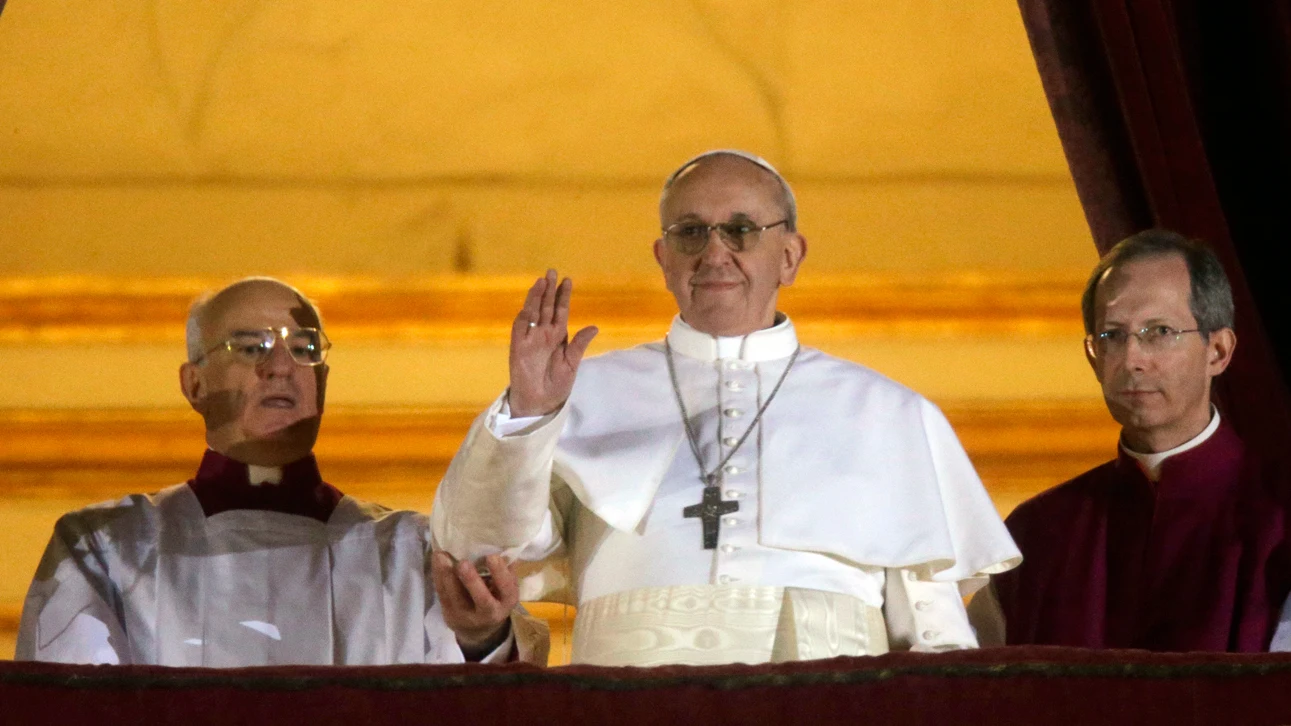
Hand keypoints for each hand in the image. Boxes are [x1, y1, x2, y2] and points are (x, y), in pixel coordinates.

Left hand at [431, 552, 519, 658]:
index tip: (492, 556)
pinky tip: (436, 561)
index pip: (506, 588)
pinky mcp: (449, 614)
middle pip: (481, 599)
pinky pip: (442, 595)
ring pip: (456, 597)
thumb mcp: (505, 589)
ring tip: (441, 556)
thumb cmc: (495, 599)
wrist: (479, 630)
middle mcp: (488, 612)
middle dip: (471, 581)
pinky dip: (438, 577)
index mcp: (506, 601)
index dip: (500, 573)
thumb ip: (505, 570)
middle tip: (462, 563)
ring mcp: (467, 616)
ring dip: (447, 575)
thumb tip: (502, 546)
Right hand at [508, 269, 597, 416]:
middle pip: (546, 307)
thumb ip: (580, 345)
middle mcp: (544, 334)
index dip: (563, 296)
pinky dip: (524, 317)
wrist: (540, 403)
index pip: (561, 311)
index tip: (568, 280)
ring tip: (541, 282)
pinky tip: (529, 306)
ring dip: (536, 298)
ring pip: (533, 313)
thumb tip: (594, 327)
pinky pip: (519, 329)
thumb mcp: (572, 364)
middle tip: (552, 272)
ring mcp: (530, 339)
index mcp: (558, 337)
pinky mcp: (518, 348)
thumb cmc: (557, 385)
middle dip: (549, 290)